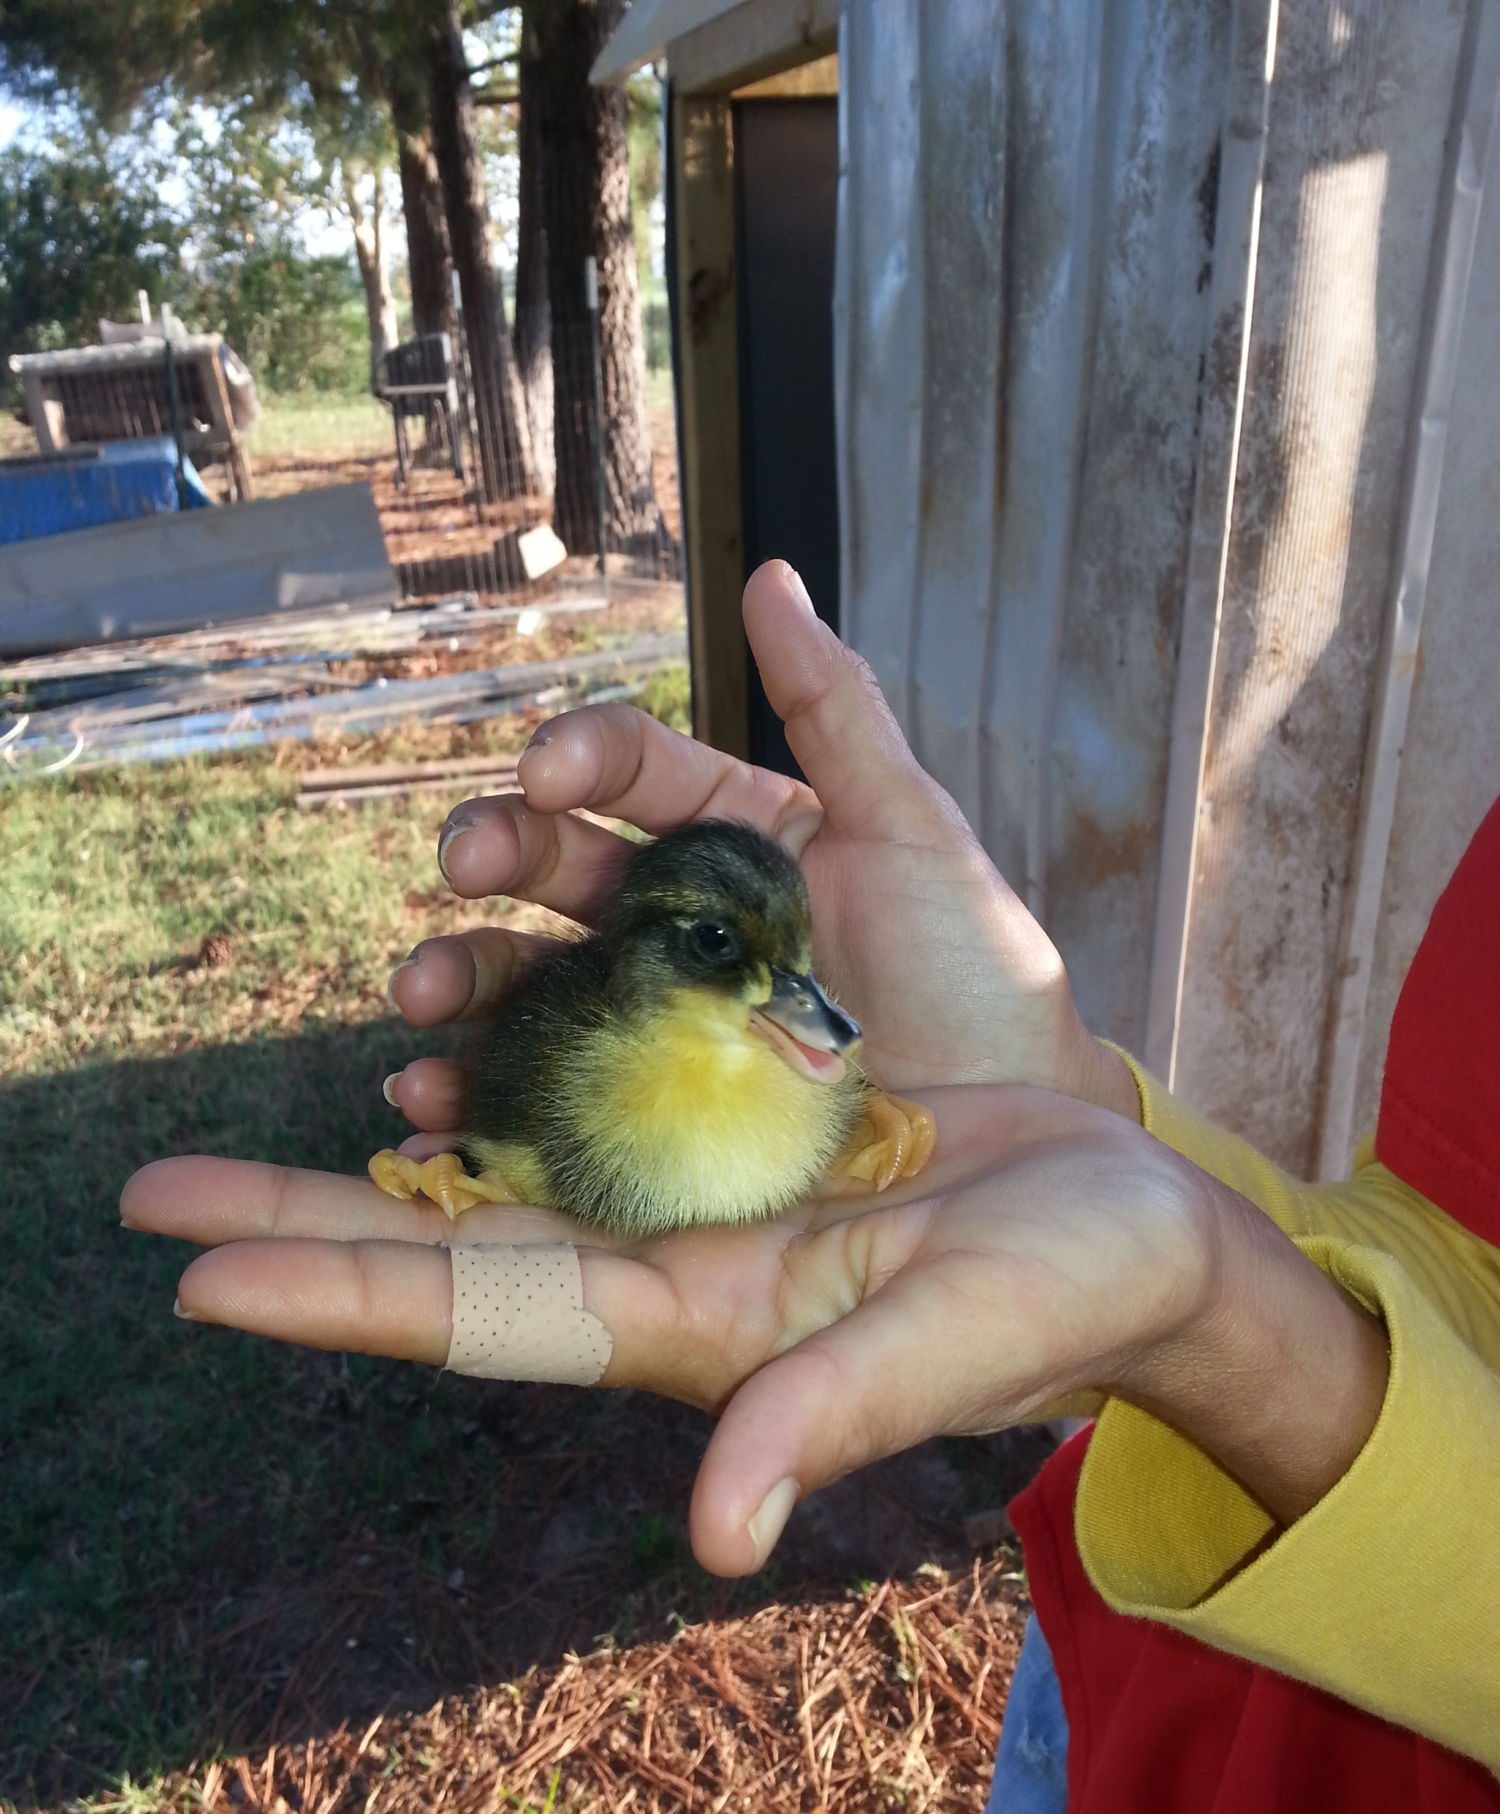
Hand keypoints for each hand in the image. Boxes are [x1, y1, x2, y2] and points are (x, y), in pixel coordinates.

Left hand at [122, 1090, 1385, 1575]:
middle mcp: (663, 1272)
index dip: (344, 1294)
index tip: (199, 1274)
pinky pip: (585, 1101)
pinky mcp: (731, 1136)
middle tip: (153, 1201)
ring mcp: (691, 1205)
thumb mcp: (951, 1343)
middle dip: (302, 1228)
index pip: (484, 1312)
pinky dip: (496, 1077)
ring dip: (371, 1156)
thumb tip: (713, 1534)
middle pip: (449, 1247)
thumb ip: (827, 1420)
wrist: (1122, 1231)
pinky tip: (427, 1054)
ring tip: (249, 1141)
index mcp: (692, 1328)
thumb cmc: (1059, 1298)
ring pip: (498, 1167)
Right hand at [384, 561, 1136, 1147]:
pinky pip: (541, 1095)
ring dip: (458, 973)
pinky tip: (427, 1103)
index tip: (546, 773)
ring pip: (528, 978)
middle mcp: (676, 923)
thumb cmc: (975, 976)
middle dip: (493, 852)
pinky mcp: (642, 1112)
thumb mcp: (912, 830)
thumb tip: (770, 570)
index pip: (629, 772)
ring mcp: (653, 1022)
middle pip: (554, 866)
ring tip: (418, 996)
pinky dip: (472, 1098)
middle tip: (459, 865)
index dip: (579, 759)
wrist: (1010, 1130)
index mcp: (730, 842)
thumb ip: (835, 707)